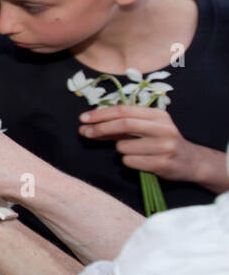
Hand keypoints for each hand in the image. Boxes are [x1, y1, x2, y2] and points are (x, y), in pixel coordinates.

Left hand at [79, 105, 212, 182]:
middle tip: (85, 132)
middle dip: (101, 128)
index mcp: (158, 115)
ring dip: (120, 149)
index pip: (124, 110)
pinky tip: (141, 161)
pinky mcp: (163, 164)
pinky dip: (128, 161)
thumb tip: (87, 126)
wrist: (191, 161)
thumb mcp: (145, 128)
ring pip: (124, 146)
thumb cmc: (160, 142)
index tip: (83, 118)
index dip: (101, 114)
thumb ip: (119, 126)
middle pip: (124, 124)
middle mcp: (164, 128)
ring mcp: (165, 146)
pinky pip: (130, 161)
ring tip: (134, 151)